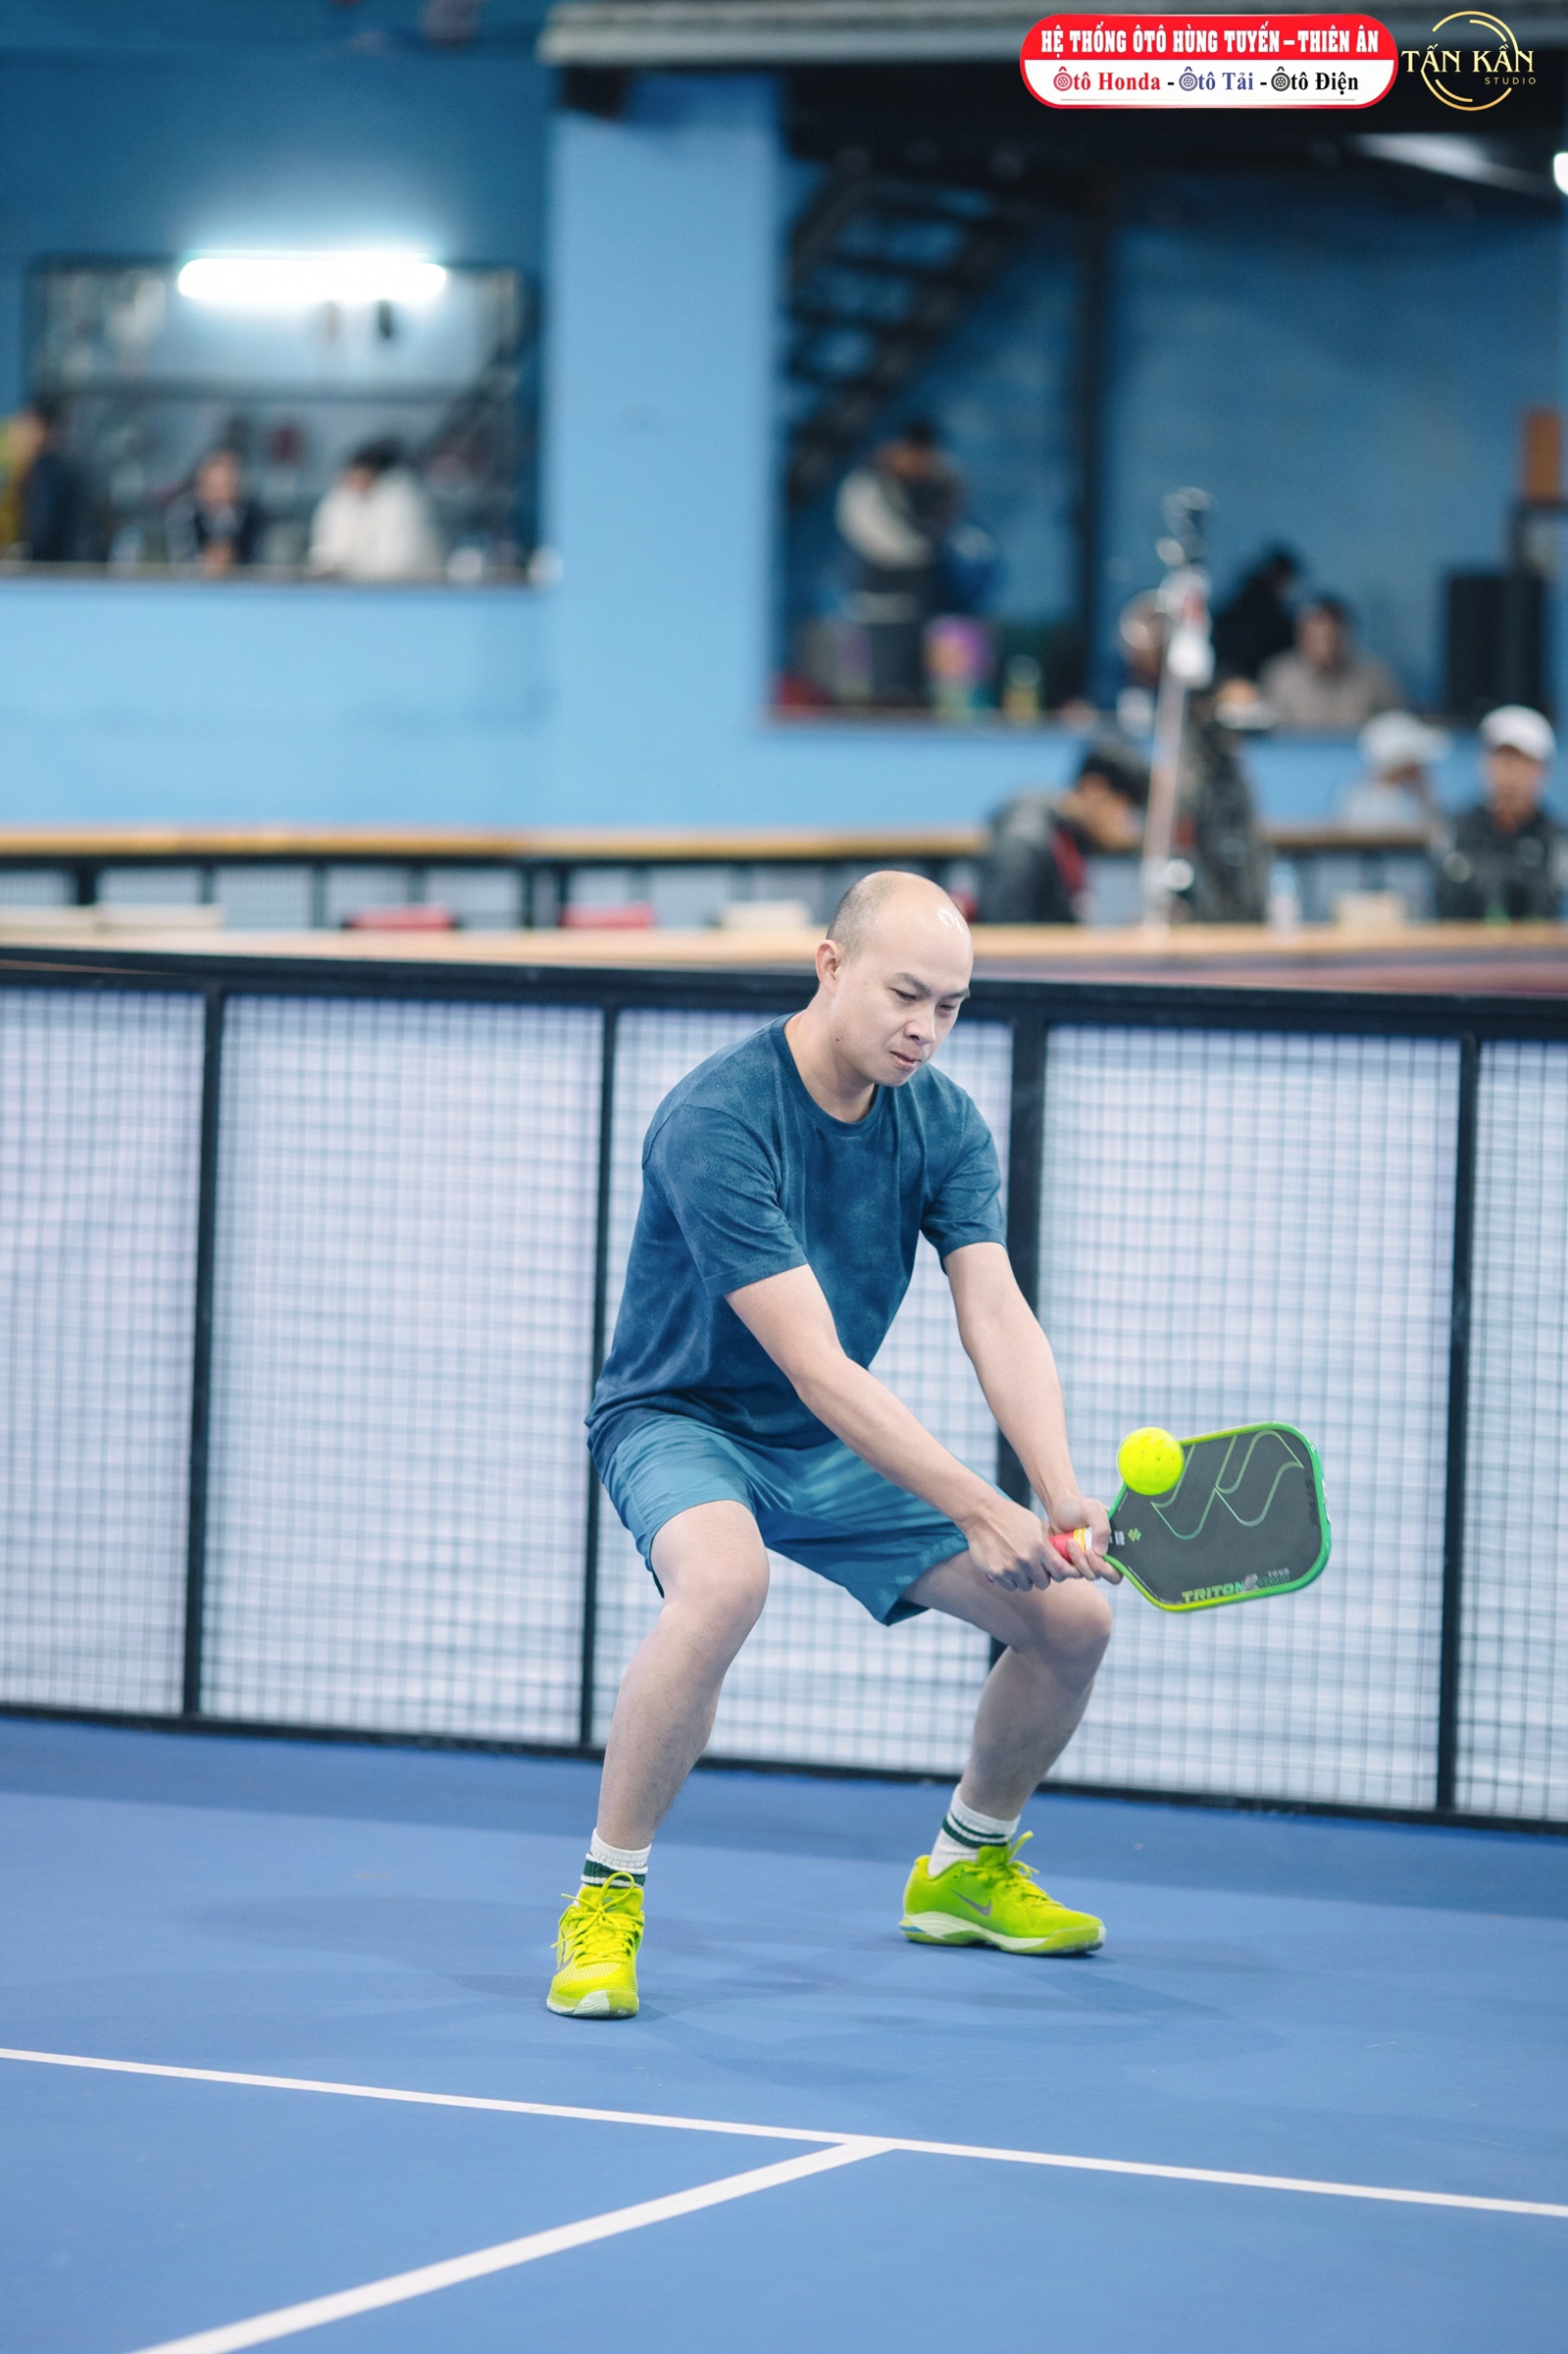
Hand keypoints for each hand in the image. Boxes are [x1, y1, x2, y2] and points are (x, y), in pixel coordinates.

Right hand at [961, 1493, 1080, 1591]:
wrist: (983, 1514)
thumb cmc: (1011, 1516)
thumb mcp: (1036, 1523)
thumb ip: (1048, 1542)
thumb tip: (1061, 1556)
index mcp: (1040, 1547)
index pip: (1059, 1571)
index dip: (1056, 1572)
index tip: (1050, 1569)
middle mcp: (1027, 1559)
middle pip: (1043, 1583)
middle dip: (1039, 1577)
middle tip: (1032, 1568)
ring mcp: (1011, 1567)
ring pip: (1026, 1586)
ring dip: (1023, 1579)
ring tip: (1017, 1566)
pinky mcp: (996, 1572)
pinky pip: (1010, 1586)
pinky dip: (1009, 1580)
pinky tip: (1006, 1567)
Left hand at [1047, 1492, 1119, 1583]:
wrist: (1059, 1508)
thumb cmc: (1079, 1508)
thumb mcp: (1093, 1510)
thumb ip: (1101, 1528)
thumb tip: (1100, 1553)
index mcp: (1112, 1549)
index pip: (1116, 1572)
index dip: (1105, 1569)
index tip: (1091, 1552)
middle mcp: (1100, 1559)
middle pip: (1097, 1575)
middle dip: (1085, 1564)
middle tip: (1075, 1544)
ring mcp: (1084, 1564)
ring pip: (1081, 1575)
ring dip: (1073, 1560)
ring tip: (1068, 1541)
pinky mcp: (1069, 1565)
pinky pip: (1065, 1574)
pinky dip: (1061, 1566)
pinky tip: (1057, 1551)